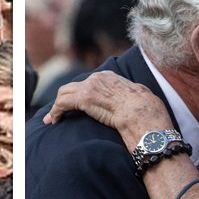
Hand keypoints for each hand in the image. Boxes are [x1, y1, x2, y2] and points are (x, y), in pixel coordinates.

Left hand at [42, 71, 171, 144]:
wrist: (143, 112)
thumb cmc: (145, 110)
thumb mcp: (136, 98)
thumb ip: (126, 97)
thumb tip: (129, 105)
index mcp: (110, 76)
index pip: (88, 83)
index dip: (80, 95)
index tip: (76, 105)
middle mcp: (98, 78)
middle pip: (73, 86)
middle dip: (64, 99)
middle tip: (58, 112)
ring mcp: (90, 87)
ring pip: (64, 93)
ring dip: (57, 106)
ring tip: (53, 119)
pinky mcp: (84, 98)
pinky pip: (63, 103)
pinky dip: (55, 112)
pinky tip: (53, 121)